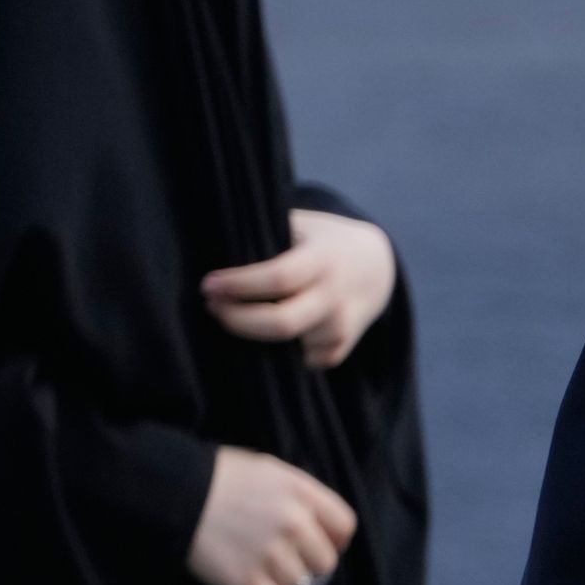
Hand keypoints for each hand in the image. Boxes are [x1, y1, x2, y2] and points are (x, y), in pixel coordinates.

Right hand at [185, 446, 356, 584]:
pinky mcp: (246, 583)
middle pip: (326, 563)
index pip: (345, 526)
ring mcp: (271, 555)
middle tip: (285, 562)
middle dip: (308, 565)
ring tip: (263, 576)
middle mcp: (293, 524)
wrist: (172, 492)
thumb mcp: (267, 470)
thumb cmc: (218, 476)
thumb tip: (319, 524)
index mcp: (302, 492)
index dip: (334, 539)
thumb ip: (299, 493)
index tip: (318, 545)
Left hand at [201, 209, 396, 370]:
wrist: (376, 268)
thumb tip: (210, 251)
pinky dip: (271, 350)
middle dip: (236, 321)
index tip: (207, 285)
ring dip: (249, 336)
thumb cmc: (322, 241)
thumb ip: (267, 236)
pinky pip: (293, 360)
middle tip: (211, 307)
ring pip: (282, 347)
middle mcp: (334, 297)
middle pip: (280, 325)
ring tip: (231, 314)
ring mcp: (339, 329)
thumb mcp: (301, 225)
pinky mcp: (338, 352)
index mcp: (323, 259)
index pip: (278, 278)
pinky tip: (261, 330)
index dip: (239, 285)